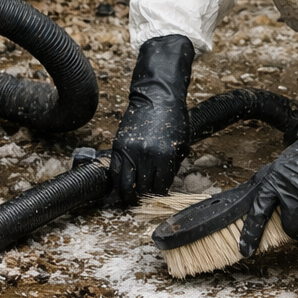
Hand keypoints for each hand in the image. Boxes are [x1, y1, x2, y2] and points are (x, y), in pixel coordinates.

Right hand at [109, 35, 193, 203]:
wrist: (157, 97)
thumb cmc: (174, 118)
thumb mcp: (182, 143)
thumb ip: (173, 165)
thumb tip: (164, 184)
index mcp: (164, 156)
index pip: (160, 187)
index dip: (159, 195)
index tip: (158, 198)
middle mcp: (146, 155)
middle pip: (142, 188)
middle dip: (144, 197)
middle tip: (144, 201)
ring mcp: (130, 151)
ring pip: (126, 184)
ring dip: (128, 194)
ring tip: (130, 199)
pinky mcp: (119, 145)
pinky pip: (115, 171)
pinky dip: (117, 182)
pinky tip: (120, 187)